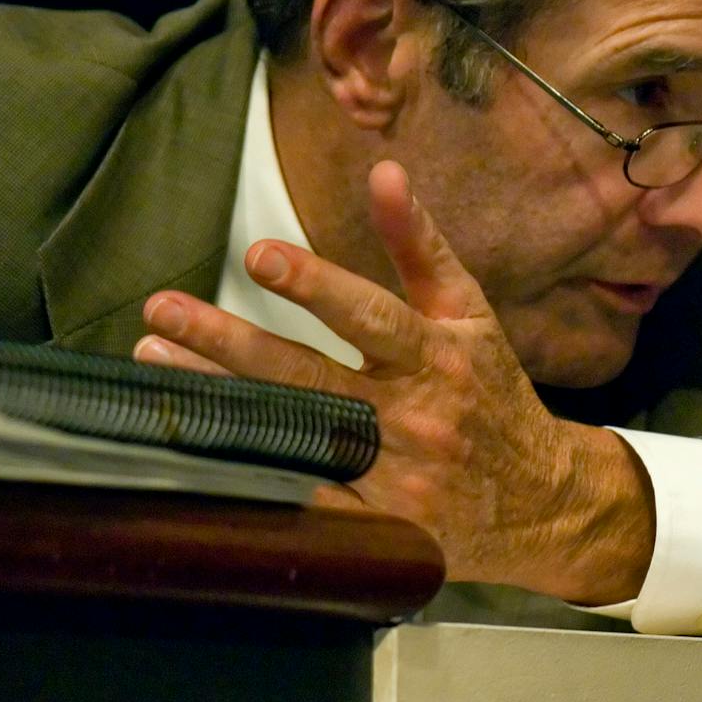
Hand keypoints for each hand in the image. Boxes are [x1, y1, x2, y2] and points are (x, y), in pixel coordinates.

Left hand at [134, 160, 654, 603]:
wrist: (544, 502)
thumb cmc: (495, 396)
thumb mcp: (471, 316)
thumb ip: (422, 247)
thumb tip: (386, 172)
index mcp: (440, 357)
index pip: (371, 316)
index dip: (316, 286)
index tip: (258, 255)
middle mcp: (416, 417)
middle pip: (311, 378)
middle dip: (231, 342)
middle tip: (165, 312)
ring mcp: (394, 479)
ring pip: (294, 435)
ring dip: (217, 401)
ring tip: (157, 361)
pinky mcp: (377, 530)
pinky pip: (304, 502)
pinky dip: (250, 475)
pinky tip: (195, 445)